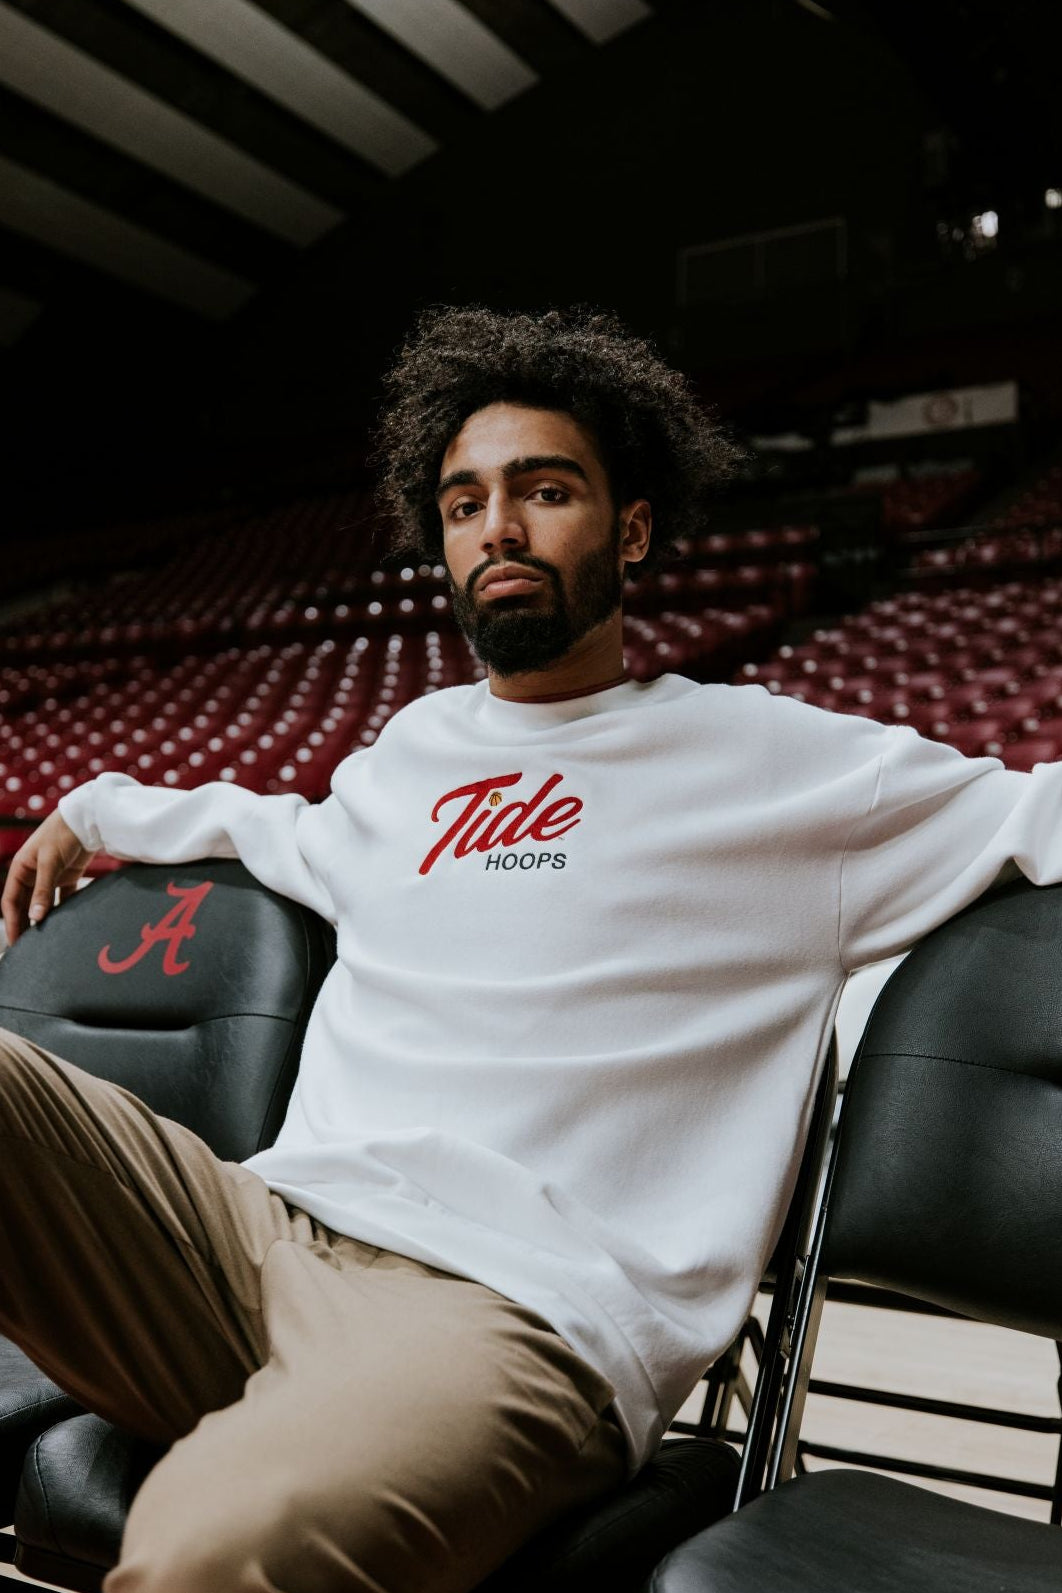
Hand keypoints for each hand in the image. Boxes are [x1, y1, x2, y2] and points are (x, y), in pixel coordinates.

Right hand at [1, 810, 96, 945]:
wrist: (88, 818)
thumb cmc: (62, 835)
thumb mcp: (49, 862)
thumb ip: (43, 890)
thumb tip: (35, 917)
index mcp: (20, 869)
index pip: (10, 901)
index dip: (11, 922)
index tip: (15, 943)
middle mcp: (32, 874)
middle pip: (25, 905)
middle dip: (25, 925)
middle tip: (28, 948)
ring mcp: (50, 876)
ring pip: (43, 903)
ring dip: (43, 919)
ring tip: (45, 940)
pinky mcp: (68, 876)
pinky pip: (62, 898)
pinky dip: (63, 910)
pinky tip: (66, 924)